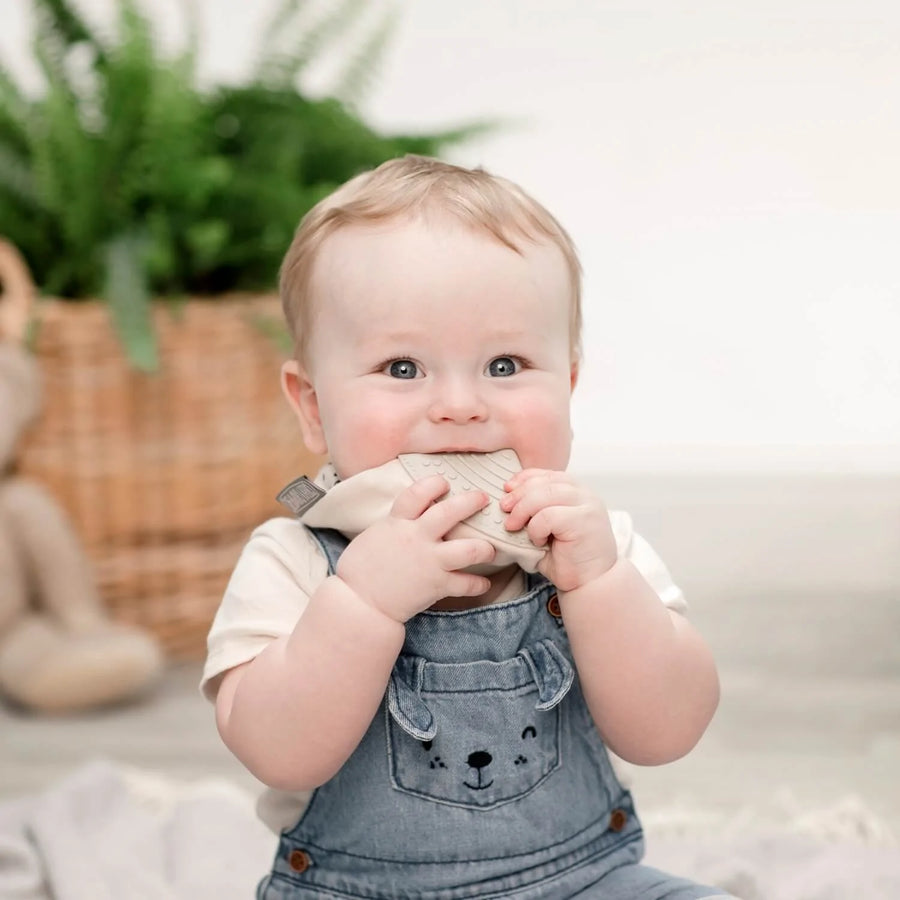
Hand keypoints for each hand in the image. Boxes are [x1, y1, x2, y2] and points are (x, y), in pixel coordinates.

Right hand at [336, 475, 495, 621]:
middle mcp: (416, 538)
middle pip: (450, 512)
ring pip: (469, 549)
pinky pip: (466, 584)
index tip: (444, 482)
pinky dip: (477, 585)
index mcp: (397, 522)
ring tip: (490, 548)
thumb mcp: (375, 534)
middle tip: (482, 498)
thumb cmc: (359, 569)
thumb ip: (395, 523)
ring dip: (484, 548)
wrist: (359, 603)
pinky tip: (484, 584)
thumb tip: (409, 513)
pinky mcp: (436, 585)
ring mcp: (429, 561)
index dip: (434, 483)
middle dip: (470, 501)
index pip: (418, 492)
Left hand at [500, 469, 617, 592]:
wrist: (593, 583)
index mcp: (577, 491)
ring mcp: (587, 506)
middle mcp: (585, 494)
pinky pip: (549, 516)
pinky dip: (536, 528)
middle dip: (518, 494)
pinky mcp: (584, 521)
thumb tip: (506, 499)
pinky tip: (537, 541)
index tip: (507, 489)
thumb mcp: (547, 528)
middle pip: (544, 482)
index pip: (547, 474)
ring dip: (523, 510)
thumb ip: (535, 510)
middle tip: (504, 509)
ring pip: (545, 495)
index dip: (524, 479)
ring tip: (514, 526)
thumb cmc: (568, 558)